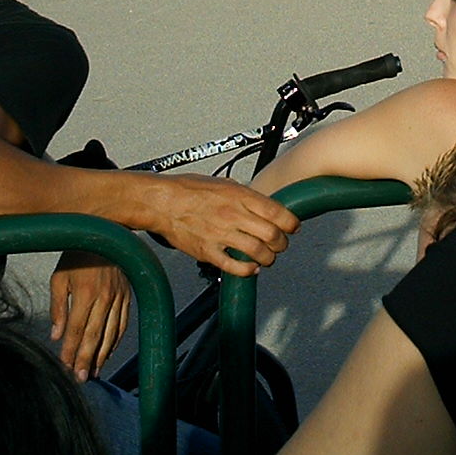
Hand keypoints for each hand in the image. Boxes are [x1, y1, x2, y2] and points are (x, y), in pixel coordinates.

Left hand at [50, 253, 130, 379]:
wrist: (105, 235)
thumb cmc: (76, 256)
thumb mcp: (59, 278)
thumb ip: (57, 307)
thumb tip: (56, 336)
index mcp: (84, 292)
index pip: (75, 329)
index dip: (69, 350)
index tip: (65, 367)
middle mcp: (104, 297)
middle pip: (94, 335)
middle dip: (86, 359)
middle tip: (81, 378)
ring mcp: (118, 297)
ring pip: (111, 333)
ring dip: (102, 354)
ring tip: (94, 371)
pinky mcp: (127, 296)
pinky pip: (122, 323)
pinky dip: (116, 340)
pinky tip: (107, 352)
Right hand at [150, 176, 298, 274]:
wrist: (162, 202)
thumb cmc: (190, 189)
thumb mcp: (224, 183)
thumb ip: (245, 196)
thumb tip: (264, 206)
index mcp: (239, 196)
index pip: (277, 212)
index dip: (291, 223)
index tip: (293, 227)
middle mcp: (233, 215)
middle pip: (272, 235)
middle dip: (282, 244)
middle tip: (281, 245)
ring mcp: (220, 234)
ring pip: (258, 253)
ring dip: (268, 259)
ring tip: (267, 258)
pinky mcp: (207, 251)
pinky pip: (234, 266)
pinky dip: (248, 271)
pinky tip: (251, 268)